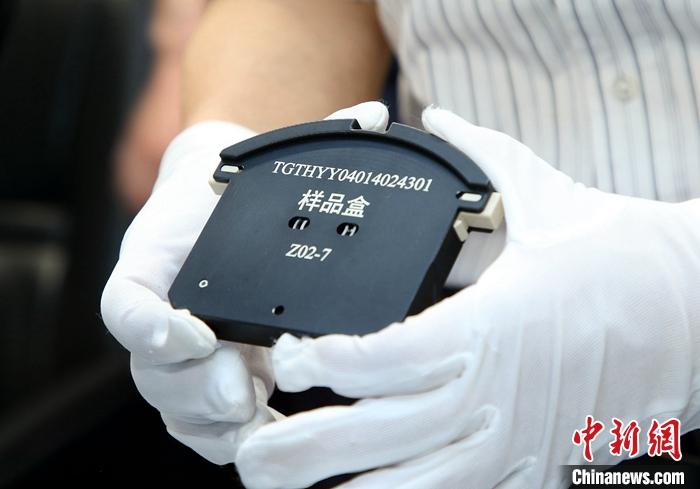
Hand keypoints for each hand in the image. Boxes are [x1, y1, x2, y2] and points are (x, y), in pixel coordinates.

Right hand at [101, 102, 390, 463]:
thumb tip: (373, 116)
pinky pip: (198, 422)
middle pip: (151, 371)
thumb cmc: (230, 187)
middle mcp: (162, 312)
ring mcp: (181, 351)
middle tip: (243, 386)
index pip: (127, 303)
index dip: (149, 326)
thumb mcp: (261, 159)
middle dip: (198, 388)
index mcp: (159, 262)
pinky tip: (266, 428)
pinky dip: (225, 435)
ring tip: (259, 410)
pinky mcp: (207, 374)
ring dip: (215, 418)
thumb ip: (312, 140)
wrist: (214, 206)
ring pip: (175, 404)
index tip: (194, 331)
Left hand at [235, 107, 699, 487]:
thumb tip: (442, 118)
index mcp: (491, 321)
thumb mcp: (546, 197)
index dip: (333, 364)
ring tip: (280, 488)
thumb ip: (482, 158)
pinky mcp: (529, 468)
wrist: (692, 315)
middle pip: (383, 434)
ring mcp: (511, 440)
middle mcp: (494, 390)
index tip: (289, 359)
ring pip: (414, 488)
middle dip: (306, 449)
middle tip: (249, 451)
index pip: (393, 355)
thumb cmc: (614, 258)